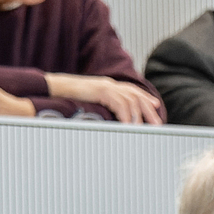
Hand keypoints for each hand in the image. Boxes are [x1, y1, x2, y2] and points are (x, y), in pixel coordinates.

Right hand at [45, 73, 165, 123]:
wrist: (56, 88)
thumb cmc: (71, 97)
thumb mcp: (92, 101)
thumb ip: (105, 105)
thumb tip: (116, 117)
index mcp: (110, 86)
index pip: (133, 91)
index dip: (145, 97)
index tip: (156, 106)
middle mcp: (111, 84)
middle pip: (136, 96)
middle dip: (148, 110)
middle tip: (157, 125)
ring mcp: (106, 86)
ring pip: (130, 100)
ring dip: (138, 116)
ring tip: (143, 129)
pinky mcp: (100, 90)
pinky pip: (118, 103)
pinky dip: (125, 114)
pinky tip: (129, 124)